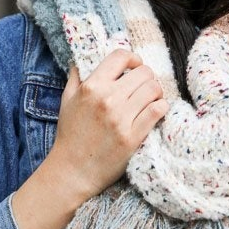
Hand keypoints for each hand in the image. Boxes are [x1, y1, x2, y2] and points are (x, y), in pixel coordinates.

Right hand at [50, 49, 168, 200]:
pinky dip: (161, 107)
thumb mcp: (67, 100)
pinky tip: (156, 111)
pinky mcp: (133, 137)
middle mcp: (107, 100)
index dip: (133, 58)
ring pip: (154, 89)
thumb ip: (77, 77)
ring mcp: (121, 119)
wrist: (72, 171)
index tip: (135, 66)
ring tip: (151, 99)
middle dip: (147, 77)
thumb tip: (85, 59)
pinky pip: (158, 110)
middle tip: (144, 87)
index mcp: (91, 87)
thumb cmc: (70, 135)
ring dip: (156, 92)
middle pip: (143, 72)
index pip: (120, 57)